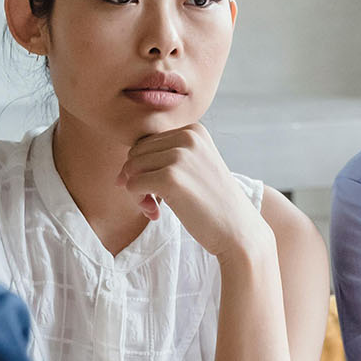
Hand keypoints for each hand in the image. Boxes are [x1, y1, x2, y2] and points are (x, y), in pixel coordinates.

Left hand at [117, 125, 268, 258]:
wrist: (239, 230)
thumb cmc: (213, 204)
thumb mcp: (195, 168)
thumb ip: (165, 160)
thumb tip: (122, 172)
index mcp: (194, 131)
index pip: (148, 142)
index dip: (146, 168)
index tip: (159, 191)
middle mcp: (187, 138)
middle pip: (136, 153)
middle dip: (138, 178)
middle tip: (153, 202)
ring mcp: (179, 157)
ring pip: (131, 169)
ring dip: (136, 192)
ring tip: (154, 207)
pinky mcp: (171, 178)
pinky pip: (132, 185)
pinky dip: (138, 201)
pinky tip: (156, 213)